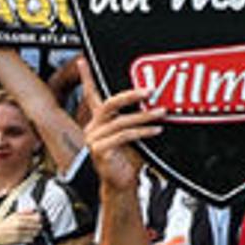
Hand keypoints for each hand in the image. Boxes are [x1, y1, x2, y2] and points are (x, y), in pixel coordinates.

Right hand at [0, 210, 42, 244]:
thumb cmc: (3, 225)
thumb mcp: (12, 215)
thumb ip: (24, 212)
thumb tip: (33, 210)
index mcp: (19, 218)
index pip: (36, 217)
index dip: (39, 219)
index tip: (39, 220)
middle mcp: (19, 225)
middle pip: (37, 226)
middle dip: (38, 226)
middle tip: (37, 226)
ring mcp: (19, 234)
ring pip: (35, 233)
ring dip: (36, 232)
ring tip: (33, 231)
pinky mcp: (18, 241)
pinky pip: (30, 240)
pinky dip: (31, 238)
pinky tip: (28, 236)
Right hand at [78, 60, 157, 194]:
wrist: (122, 184)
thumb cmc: (128, 159)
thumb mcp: (134, 134)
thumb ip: (138, 119)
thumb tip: (157, 102)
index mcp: (99, 120)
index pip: (90, 94)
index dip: (86, 77)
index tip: (83, 60)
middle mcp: (94, 127)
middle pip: (109, 104)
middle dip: (131, 95)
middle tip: (149, 90)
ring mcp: (94, 139)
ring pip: (120, 121)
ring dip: (144, 116)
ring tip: (161, 112)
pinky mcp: (99, 151)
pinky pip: (123, 136)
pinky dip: (142, 132)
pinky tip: (156, 130)